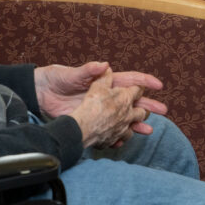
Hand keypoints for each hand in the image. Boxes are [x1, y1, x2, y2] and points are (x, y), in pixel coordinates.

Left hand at [35, 62, 166, 134]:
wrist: (41, 94)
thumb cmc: (57, 78)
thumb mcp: (72, 74)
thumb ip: (88, 70)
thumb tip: (105, 64)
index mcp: (105, 81)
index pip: (129, 80)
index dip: (145, 82)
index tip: (158, 86)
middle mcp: (106, 96)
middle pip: (131, 100)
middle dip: (148, 105)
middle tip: (163, 111)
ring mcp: (101, 109)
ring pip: (123, 117)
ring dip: (136, 123)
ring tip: (149, 130)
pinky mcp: (92, 120)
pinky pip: (109, 128)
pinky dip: (118, 135)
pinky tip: (126, 140)